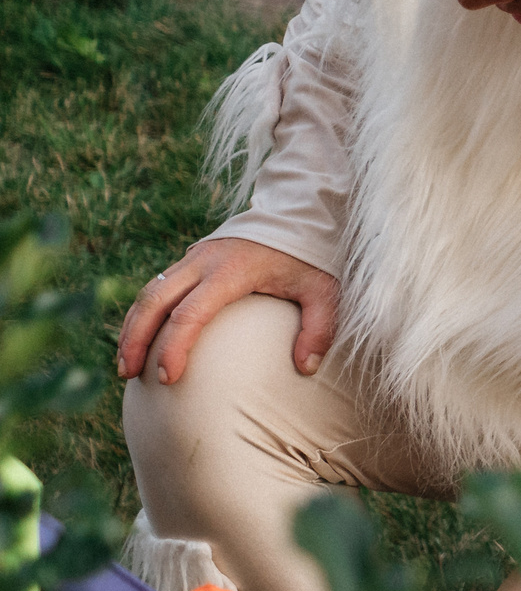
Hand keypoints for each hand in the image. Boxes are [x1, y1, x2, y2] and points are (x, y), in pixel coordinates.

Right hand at [117, 237, 338, 385]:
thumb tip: (307, 368)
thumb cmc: (310, 256)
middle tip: (128, 375)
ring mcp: (194, 257)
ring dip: (132, 327)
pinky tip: (138, 339)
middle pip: (154, 300)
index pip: (190, 312)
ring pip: (148, 292)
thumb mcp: (325, 290)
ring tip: (125, 365)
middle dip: (136, 339)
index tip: (167, 377)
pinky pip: (156, 286)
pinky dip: (142, 313)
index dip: (174, 346)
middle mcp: (204, 261)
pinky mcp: (191, 258)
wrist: (298, 213)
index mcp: (232, 270)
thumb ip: (319, 328)